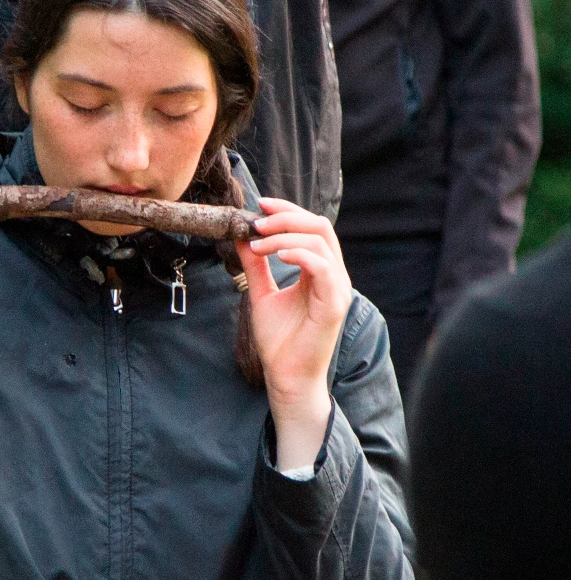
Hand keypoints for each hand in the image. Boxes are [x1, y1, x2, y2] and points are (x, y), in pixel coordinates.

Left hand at [237, 198, 353, 470]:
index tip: (259, 204)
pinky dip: (299, 254)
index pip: (311, 227)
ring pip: (320, 241)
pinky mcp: (334, 304)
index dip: (287, 210)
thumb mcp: (261, 293)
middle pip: (319, 226)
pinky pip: (323, 267)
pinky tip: (276, 255)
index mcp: (320, 270)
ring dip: (285, 235)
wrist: (285, 375)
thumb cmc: (279, 340)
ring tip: (257, 244)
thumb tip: (242, 236)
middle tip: (256, 222)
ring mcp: (337, 289)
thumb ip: (255, 265)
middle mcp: (333, 275)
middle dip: (286, 217)